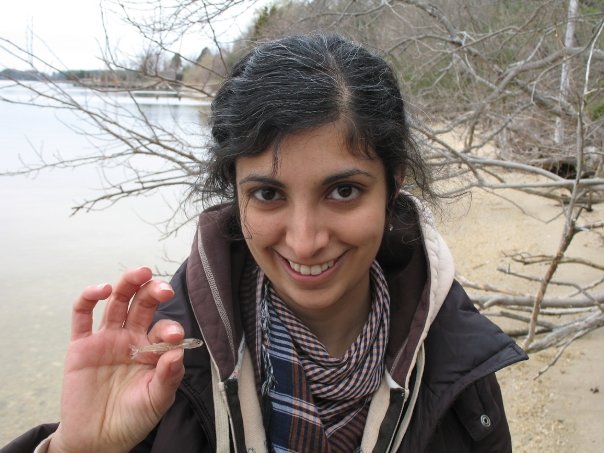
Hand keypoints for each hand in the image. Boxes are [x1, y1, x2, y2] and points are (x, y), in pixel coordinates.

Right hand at [48, 267, 184, 452]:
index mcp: (152, 349)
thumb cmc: (133, 419)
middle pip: (143, 304)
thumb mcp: (157, 400)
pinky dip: (89, 298)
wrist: (97, 440)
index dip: (169, 328)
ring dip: (127, 284)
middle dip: (153, 291)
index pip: (164, 327)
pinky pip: (82, 315)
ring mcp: (106, 339)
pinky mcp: (81, 345)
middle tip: (164, 288)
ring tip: (140, 273)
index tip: (171, 337)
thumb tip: (178, 351)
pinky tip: (102, 290)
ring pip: (117, 302)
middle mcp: (131, 338)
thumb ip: (169, 376)